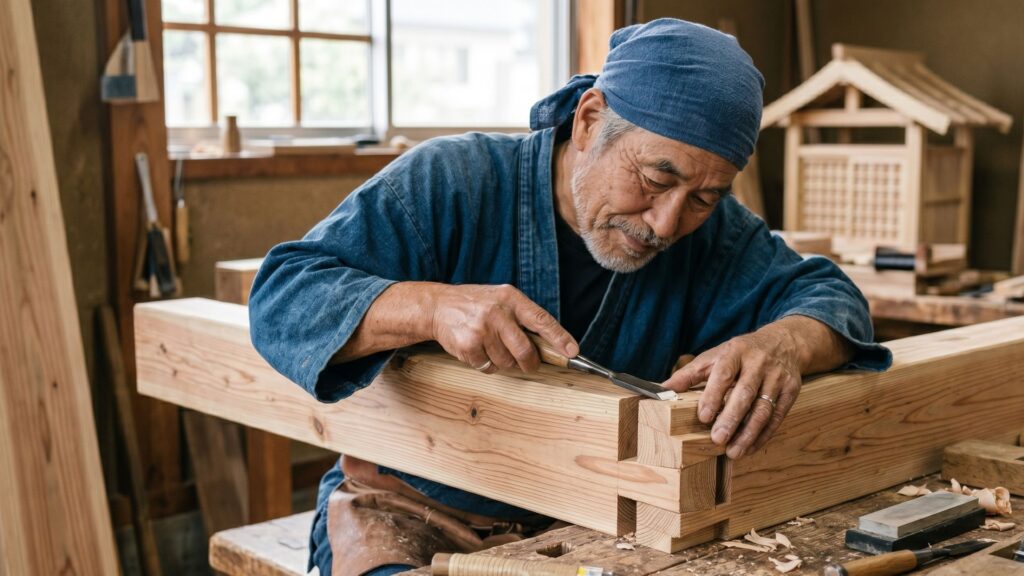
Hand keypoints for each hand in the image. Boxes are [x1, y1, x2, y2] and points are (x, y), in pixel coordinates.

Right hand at [430, 284, 577, 373]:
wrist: (438, 306)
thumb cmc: (475, 304)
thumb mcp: (501, 299)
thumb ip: (522, 316)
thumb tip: (550, 344)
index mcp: (510, 298)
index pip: (541, 319)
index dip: (559, 338)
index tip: (572, 351)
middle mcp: (497, 313)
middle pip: (524, 350)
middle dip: (531, 363)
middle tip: (530, 365)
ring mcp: (482, 330)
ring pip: (507, 362)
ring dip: (505, 362)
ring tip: (493, 347)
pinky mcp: (469, 346)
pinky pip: (488, 367)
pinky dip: (487, 364)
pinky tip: (479, 350)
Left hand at [662, 327, 802, 458]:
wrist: (783, 343)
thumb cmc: (740, 353)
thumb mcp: (714, 356)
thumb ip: (689, 374)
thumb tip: (661, 390)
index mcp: (736, 352)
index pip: (724, 374)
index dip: (714, 396)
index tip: (704, 417)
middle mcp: (758, 363)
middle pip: (745, 394)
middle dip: (731, 419)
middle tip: (718, 440)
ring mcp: (777, 377)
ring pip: (763, 409)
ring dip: (748, 433)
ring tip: (734, 452)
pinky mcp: (791, 390)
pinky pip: (777, 416)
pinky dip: (763, 435)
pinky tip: (750, 448)